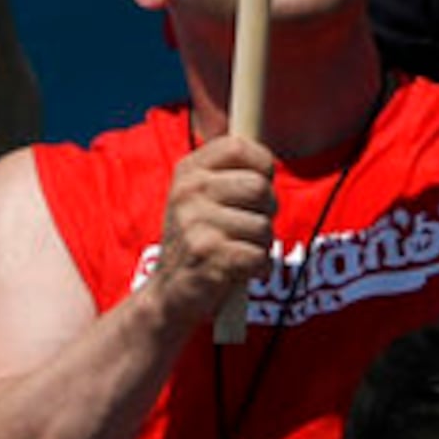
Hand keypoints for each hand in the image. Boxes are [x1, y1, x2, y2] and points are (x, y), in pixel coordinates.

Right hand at [145, 134, 277, 325]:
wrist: (171, 291)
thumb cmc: (202, 239)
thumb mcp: (207, 196)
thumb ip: (234, 171)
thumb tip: (267, 147)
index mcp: (189, 170)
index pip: (240, 146)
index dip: (262, 166)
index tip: (256, 187)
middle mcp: (188, 191)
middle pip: (260, 187)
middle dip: (266, 212)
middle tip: (247, 228)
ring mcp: (194, 222)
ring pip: (264, 226)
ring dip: (262, 245)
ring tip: (238, 251)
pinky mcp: (206, 254)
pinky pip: (260, 256)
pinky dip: (259, 269)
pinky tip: (239, 271)